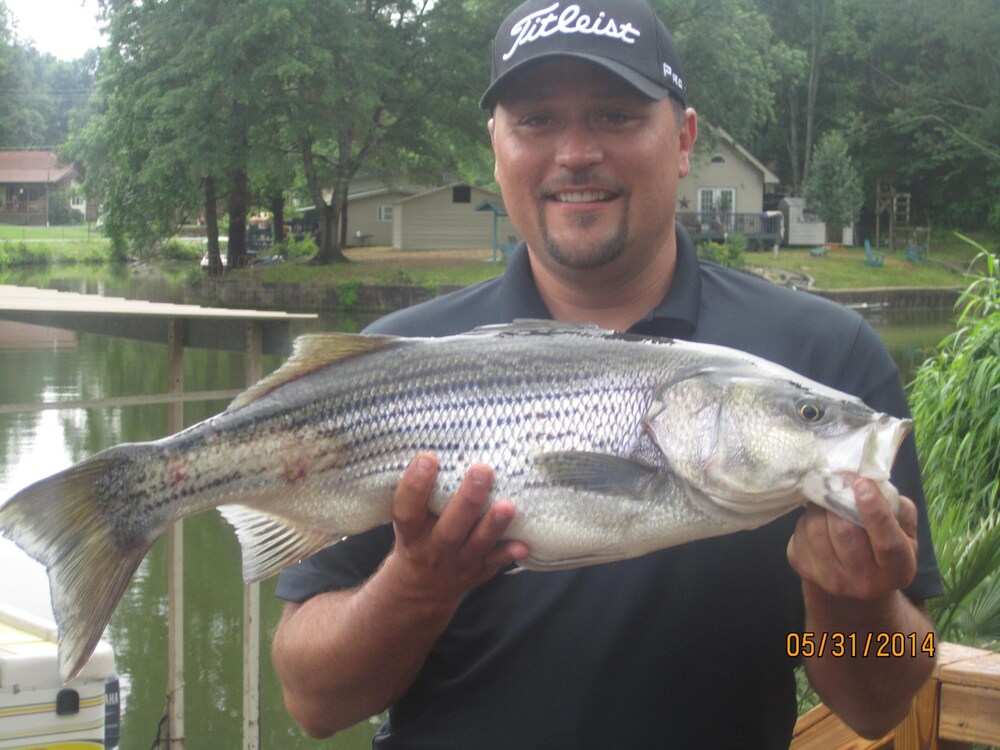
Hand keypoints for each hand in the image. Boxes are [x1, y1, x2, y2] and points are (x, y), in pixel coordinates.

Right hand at [385, 453, 528, 603]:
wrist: (422, 585)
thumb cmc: (419, 535)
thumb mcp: (411, 518)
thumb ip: (424, 492)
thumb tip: (446, 442)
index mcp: (411, 531)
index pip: (407, 510)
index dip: (415, 485)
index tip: (428, 458)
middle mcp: (434, 548)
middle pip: (449, 528)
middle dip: (467, 500)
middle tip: (482, 470)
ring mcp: (459, 561)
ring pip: (477, 544)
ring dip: (493, 525)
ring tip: (508, 505)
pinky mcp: (480, 569)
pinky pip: (496, 562)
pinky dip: (509, 553)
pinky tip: (524, 544)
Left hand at [787, 477, 917, 600]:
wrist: (855, 581)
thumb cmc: (884, 547)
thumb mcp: (906, 532)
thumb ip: (899, 509)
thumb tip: (871, 484)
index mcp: (897, 571)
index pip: (887, 543)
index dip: (874, 511)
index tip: (862, 483)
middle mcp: (864, 581)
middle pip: (845, 532)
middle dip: (840, 500)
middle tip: (840, 482)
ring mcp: (831, 579)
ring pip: (817, 529)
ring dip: (821, 506)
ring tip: (829, 498)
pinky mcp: (805, 570)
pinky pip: (800, 533)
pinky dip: (807, 518)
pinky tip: (819, 517)